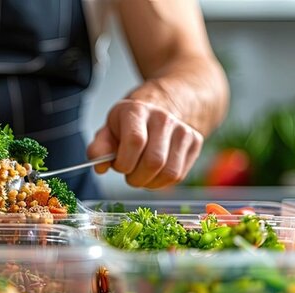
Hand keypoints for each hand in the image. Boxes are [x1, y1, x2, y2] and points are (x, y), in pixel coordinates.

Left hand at [86, 99, 202, 188]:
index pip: (135, 141)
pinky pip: (179, 175)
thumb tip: (100, 166)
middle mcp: (163, 117)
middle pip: (154, 161)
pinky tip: (154, 173)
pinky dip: (163, 182)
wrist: (159, 108)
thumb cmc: (129, 125)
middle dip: (136, 177)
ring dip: (150, 182)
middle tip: (129, 174)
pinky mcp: (196, 141)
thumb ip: (98, 149)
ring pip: (169, 172)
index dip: (124, 163)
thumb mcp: (108, 131)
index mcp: (137, 110)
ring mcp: (183, 129)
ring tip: (141, 174)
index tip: (119, 166)